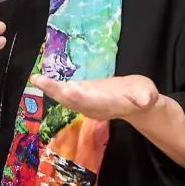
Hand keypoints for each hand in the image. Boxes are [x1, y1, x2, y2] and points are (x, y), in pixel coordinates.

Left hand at [29, 73, 160, 121]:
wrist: (137, 103)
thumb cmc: (143, 96)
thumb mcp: (147, 95)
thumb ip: (145, 97)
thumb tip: (145, 100)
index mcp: (108, 104)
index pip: (92, 102)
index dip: (81, 96)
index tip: (69, 88)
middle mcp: (92, 106)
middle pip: (72, 100)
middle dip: (57, 91)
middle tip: (41, 81)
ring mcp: (85, 103)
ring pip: (65, 98)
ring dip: (50, 89)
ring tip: (36, 78)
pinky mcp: (82, 96)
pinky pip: (64, 93)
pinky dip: (52, 87)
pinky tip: (39, 79)